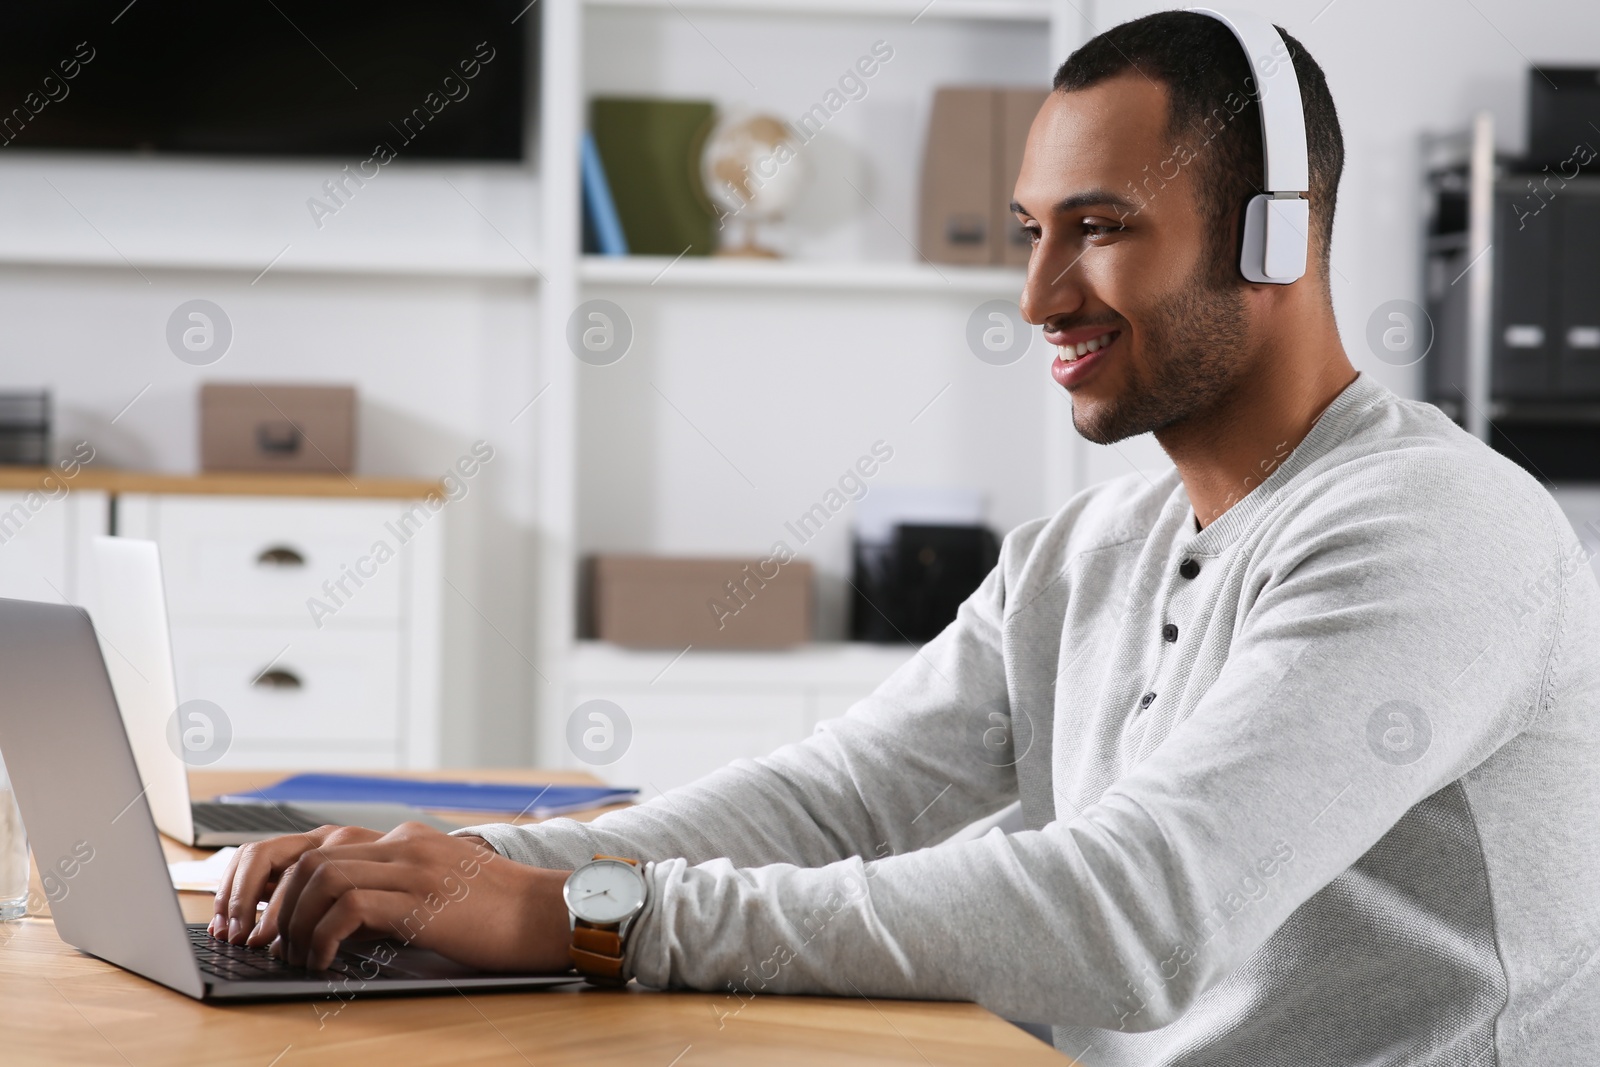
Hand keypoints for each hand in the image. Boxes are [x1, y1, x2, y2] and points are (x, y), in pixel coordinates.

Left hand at [243, 822, 572, 971]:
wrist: (551, 914)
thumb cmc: (499, 914)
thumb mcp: (440, 890)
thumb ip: (395, 890)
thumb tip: (339, 921)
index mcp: (405, 840)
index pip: (319, 844)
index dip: (279, 880)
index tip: (260, 917)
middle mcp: (403, 843)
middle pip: (308, 857)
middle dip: (271, 903)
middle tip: (261, 942)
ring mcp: (413, 866)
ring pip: (321, 876)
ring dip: (294, 921)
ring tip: (295, 955)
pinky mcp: (422, 898)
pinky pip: (349, 907)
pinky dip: (324, 935)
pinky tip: (324, 960)